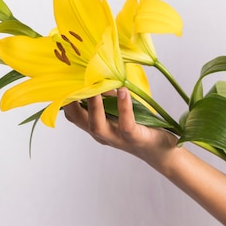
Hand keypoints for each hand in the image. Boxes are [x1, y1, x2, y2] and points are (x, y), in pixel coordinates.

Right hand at [63, 87, 179, 170]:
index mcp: (95, 126)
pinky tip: (123, 91)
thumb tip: (100, 74)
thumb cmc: (140, 126)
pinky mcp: (133, 138)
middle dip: (71, 100)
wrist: (161, 151)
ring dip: (93, 105)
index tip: (65, 77)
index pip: (72, 113)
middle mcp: (101, 134)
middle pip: (77, 119)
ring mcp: (116, 138)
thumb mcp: (119, 109)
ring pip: (96, 125)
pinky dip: (123, 107)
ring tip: (94, 85)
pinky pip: (125, 124)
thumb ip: (108, 96)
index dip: (65, 97)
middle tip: (72, 79)